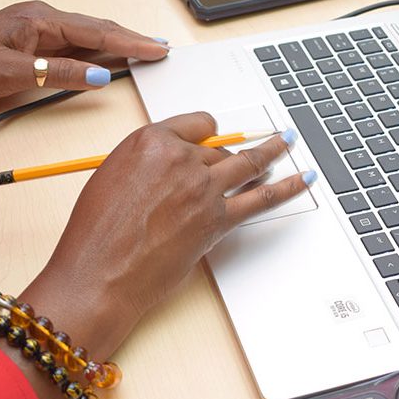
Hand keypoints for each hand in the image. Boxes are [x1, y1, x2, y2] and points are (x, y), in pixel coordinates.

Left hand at [0, 1, 169, 104]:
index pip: (97, 32)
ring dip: (116, 44)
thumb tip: (100, 75)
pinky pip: (73, 45)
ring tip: (144, 50)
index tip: (157, 48)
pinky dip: (96, 52)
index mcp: (40, 20)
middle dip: (131, 38)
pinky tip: (107, 58)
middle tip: (160, 47)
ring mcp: (37, 30)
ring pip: (87, 37)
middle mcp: (42, 19)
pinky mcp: (31, 43)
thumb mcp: (13, 73)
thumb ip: (59, 73)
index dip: (131, 42)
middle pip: (97, 29)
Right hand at [14, 113, 314, 398]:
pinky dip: (289, 187)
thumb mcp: (112, 178)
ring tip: (286, 145)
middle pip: (220, 149)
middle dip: (230, 156)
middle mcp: (180, 159)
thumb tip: (170, 171)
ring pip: (247, 163)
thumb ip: (146, 165)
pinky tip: (303, 179)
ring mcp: (203, 189)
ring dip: (272, 153)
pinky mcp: (217, 220)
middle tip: (250, 153)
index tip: (214, 136)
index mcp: (149, 141)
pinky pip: (262, 197)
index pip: (196, 124)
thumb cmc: (96, 233)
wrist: (100, 273)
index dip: (207, 133)